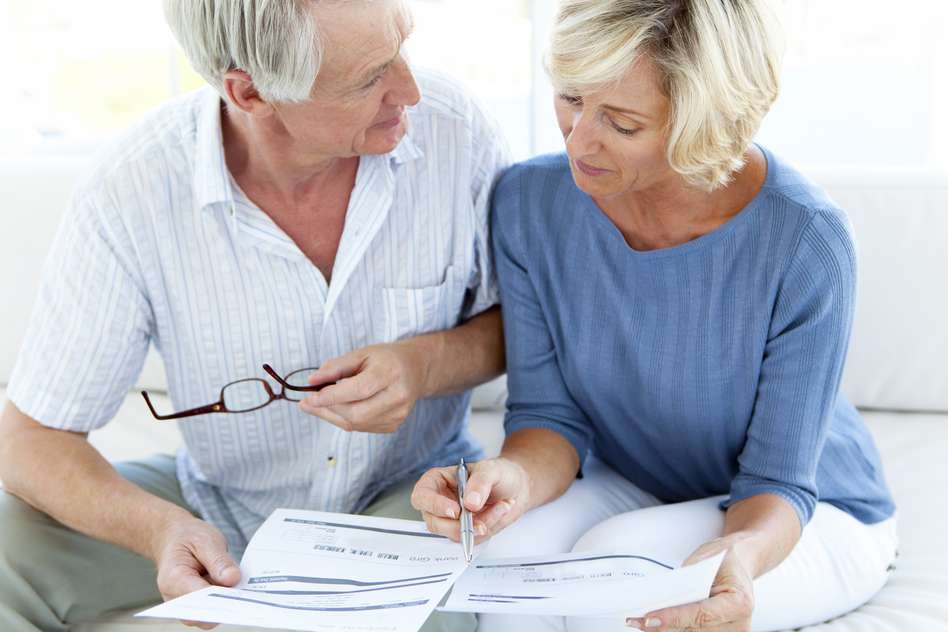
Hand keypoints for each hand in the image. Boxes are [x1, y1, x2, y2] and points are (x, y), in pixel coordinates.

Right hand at [150, 512, 240, 629]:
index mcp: (173, 579)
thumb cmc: (188, 538)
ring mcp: (184, 606)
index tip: (239, 593)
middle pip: (203, 615)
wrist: (175, 539)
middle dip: (226, 604)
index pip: (197, 598)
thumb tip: (232, 579)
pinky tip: (235, 588)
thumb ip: (219, 560)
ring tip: (238, 584)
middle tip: (245, 590)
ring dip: (227, 603)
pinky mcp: (195, 607)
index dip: (219, 598)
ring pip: (210, 617)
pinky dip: (225, 601)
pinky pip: (212, 611)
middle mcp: (174, 598)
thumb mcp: (205, 540)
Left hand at [298, 343, 426, 433]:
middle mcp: (398, 396)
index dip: (332, 396)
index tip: (309, 397)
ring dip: (333, 416)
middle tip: (308, 403)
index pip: (359, 390)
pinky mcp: (395, 425)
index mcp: (390, 373)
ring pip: (356, 424)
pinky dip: (345, 420)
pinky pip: (362, 428)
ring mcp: (398, 414)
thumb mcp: (361, 353)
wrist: (415, 369)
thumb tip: (312, 381)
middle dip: (328, 409)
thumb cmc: (385, 359)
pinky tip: (340, 409)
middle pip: (356, 413)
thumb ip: (336, 367)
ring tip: (319, 405)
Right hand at [411, 457, 530, 543]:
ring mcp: (452, 520)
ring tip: (502, 505)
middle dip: (459, 526)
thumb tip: (469, 503)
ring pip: (454, 534)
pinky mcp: (466, 532)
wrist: (517, 487)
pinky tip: (500, 511)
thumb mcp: (491, 470)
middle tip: (481, 522)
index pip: (422, 496)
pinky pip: (472, 539)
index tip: (455, 511)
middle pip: (434, 522)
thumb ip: (480, 483)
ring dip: (481, 524)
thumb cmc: (498, 473)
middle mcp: (440, 502)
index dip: (434, 505)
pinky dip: (489, 527)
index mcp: (438, 481)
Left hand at [626, 536, 754, 630]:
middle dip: (663, 626)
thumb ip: (685, 582)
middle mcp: (739, 626)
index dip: (673, 618)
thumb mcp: (704, 561)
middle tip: (635, 620)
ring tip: (639, 622)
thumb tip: (659, 598)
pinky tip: (653, 623)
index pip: (701, 615)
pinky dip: (672, 628)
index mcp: (740, 603)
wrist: (738, 566)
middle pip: (693, 631)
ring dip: (664, 630)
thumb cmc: (722, 560)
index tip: (649, 618)